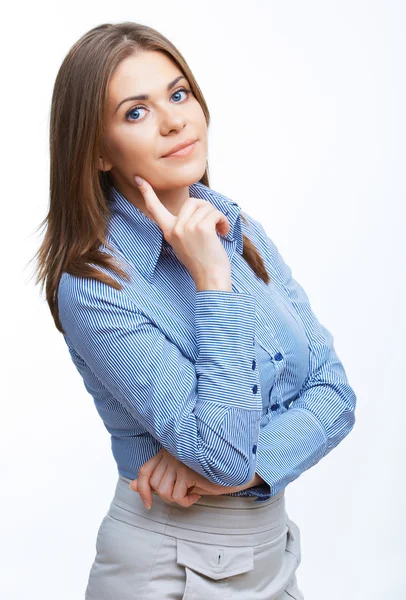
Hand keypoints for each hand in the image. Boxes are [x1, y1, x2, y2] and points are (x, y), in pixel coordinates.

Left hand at [129, 448, 264, 508]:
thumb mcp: (177, 477)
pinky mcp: (187, 472)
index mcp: (165, 453)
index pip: (144, 471)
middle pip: (155, 486)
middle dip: (168, 497)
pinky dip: (186, 501)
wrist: (229, 470)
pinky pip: (177, 496)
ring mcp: (178, 462)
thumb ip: (155, 479)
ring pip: (164, 492)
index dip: (141, 489)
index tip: (148, 504)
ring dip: (178, 499)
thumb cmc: (203, 474)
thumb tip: (131, 486)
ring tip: (190, 492)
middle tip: (184, 493)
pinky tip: (197, 493)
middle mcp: (170, 455)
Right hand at [134, 175, 231, 285]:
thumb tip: (197, 207)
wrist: (211, 279)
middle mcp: (175, 229)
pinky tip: (223, 232)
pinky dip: (222, 220)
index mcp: (168, 232)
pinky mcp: (201, 228)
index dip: (147, 192)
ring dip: (217, 216)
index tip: (140, 178)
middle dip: (206, 209)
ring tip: (220, 230)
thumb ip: (185, 226)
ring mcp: (186, 228)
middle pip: (191, 201)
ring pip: (205, 206)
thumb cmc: (203, 262)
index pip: (154, 209)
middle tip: (214, 223)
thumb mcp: (186, 243)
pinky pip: (214, 213)